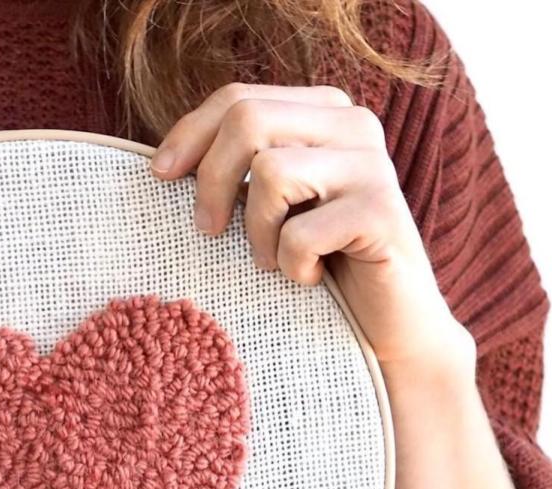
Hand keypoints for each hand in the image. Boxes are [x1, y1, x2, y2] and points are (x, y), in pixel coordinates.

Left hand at [149, 81, 474, 371]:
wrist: (390, 327)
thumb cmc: (322, 265)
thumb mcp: (276, 206)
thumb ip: (242, 168)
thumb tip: (166, 161)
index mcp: (326, 112)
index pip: (239, 98)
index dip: (189, 134)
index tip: (161, 177)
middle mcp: (354, 126)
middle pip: (248, 120)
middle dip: (212, 180)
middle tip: (209, 230)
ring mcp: (372, 167)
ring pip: (270, 173)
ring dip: (257, 232)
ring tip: (275, 261)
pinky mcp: (381, 214)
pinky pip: (299, 233)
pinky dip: (292, 267)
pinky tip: (312, 278)